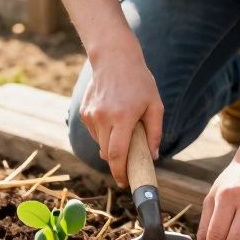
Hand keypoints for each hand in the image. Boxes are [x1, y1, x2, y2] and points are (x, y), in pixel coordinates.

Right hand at [79, 41, 162, 187]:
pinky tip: (113, 118)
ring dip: (111, 145)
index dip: (120, 172)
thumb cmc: (139, 81)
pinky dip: (104, 134)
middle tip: (129, 165)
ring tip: (124, 128)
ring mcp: (90, 115)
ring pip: (100, 144)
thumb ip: (155, 132)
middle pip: (106, 154)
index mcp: (122, 117)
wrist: (114, 57)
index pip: (117, 154)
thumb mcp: (155, 105)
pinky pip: (95, 133)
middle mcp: (103, 117)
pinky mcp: (84, 112)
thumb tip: (153, 156)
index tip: (125, 183)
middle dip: (117, 163)